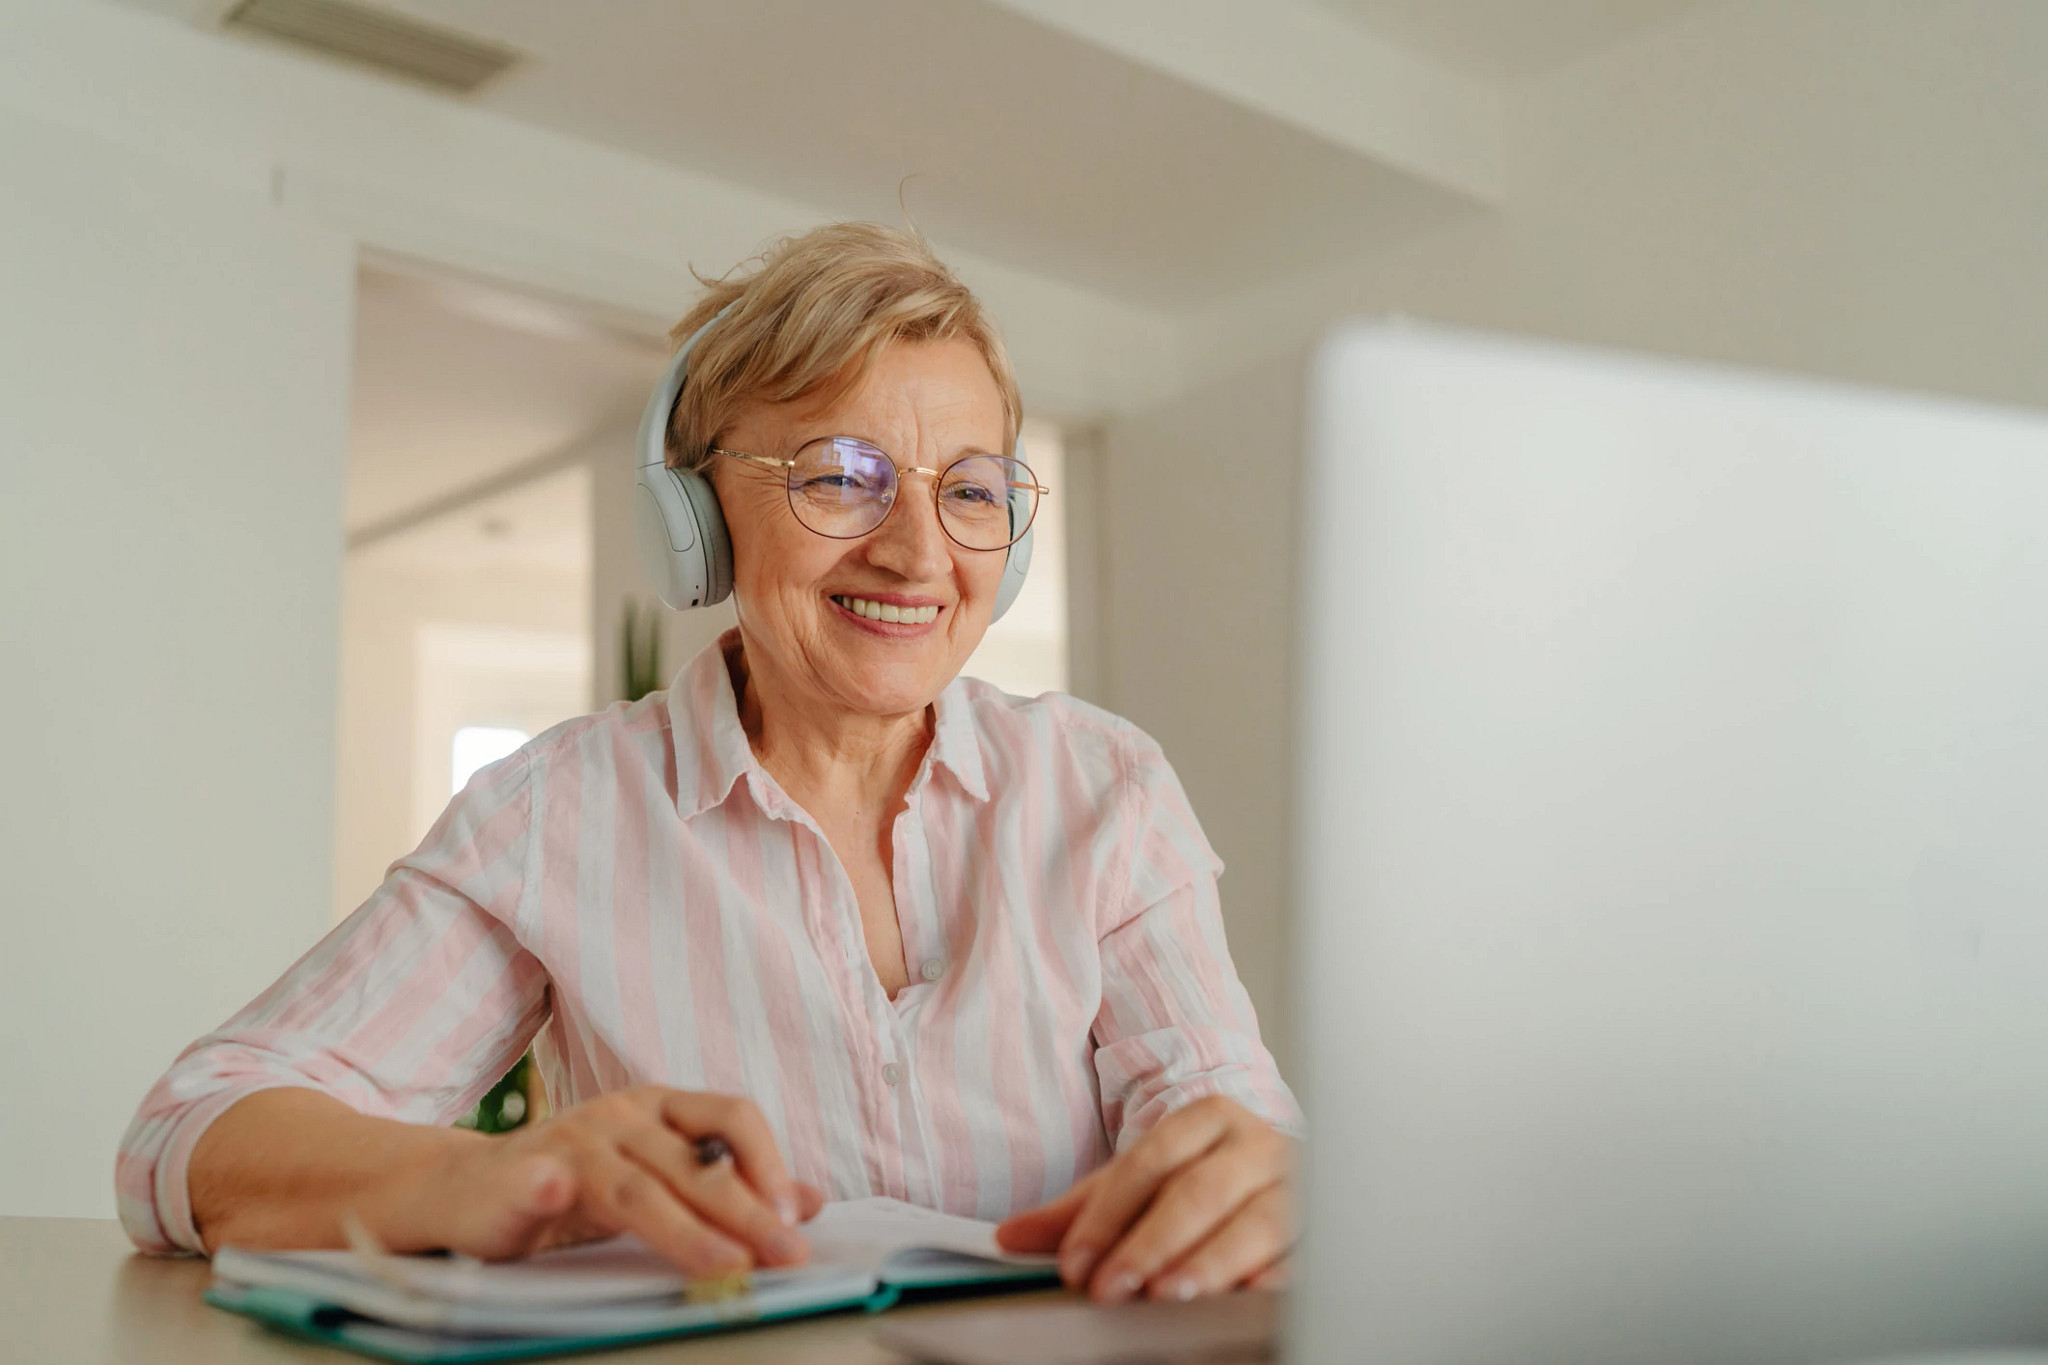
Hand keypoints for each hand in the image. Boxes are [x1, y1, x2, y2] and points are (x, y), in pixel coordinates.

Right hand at [372, 1086, 825, 1278]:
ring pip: (635, 1188)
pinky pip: (534, 1179)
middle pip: (693, 1163)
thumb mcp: (657, 1179)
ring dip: (684, 1228)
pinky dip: (544, 1184)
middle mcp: (619, 1117)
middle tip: (787, 1255)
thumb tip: (811, 1203)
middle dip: (747, 1213)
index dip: (770, 1163)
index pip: (732, 1117)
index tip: (798, 1218)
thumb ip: (728, 1188)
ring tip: (724, 1263)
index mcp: (660, 1109)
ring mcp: (568, 1143)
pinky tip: (553, 1189)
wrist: (465, 1189)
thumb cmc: (573, 1186)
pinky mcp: (515, 1177)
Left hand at [995, 1096, 1292, 1301]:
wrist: (1283, 1170)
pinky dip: (1277, 1278)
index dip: (1107, 1216)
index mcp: (1208, 1118)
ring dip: (1208, 1262)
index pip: (1150, 1162)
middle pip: (1198, 1191)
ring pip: (1254, 1221)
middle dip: (1149, 1244)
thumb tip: (1010, 1236)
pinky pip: (1303, 1254)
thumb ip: (1080, 1210)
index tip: (1074, 1264)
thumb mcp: (1139, 1184)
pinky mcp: (1325, 1227)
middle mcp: (1256, 1144)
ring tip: (1167, 1294)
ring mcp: (1296, 1184)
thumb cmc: (1202, 1180)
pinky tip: (1248, 1297)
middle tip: (1111, 1288)